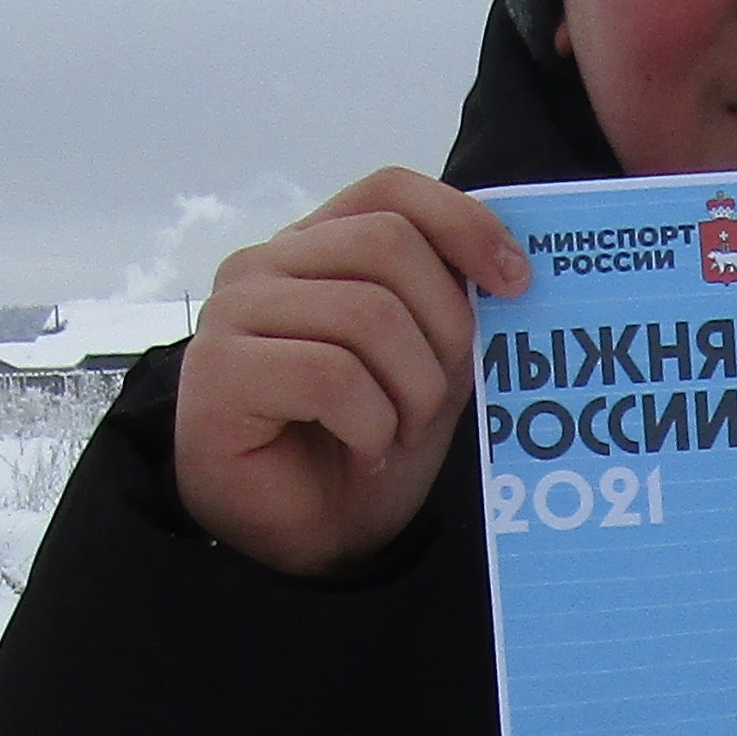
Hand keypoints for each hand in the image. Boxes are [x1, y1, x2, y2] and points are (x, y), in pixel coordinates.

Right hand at [173, 169, 530, 575]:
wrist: (307, 545)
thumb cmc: (360, 452)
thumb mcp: (426, 367)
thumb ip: (448, 307)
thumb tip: (508, 265)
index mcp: (313, 249)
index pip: (390, 190)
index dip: (462, 222)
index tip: (516, 282)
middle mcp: (265, 265)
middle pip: (388, 245)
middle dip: (442, 330)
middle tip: (435, 405)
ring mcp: (234, 313)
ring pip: (367, 314)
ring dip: (409, 394)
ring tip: (396, 438)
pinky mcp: (220, 370)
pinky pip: (332, 376)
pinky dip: (370, 427)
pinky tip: (364, 455)